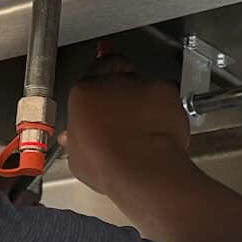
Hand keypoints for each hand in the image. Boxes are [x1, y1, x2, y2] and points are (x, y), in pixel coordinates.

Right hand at [60, 56, 190, 195]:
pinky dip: (165, 109)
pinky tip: (160, 129)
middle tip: (122, 118)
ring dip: (143, 102)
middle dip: (121, 95)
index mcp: (85, 91)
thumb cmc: (108, 163)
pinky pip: (165, 96)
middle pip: (118, 77)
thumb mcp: (77, 155)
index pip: (91, 74)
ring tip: (143, 129)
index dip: (99, 85)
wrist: (141, 167)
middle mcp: (113, 81)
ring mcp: (141, 84)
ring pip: (143, 86)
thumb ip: (76, 136)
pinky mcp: (166, 91)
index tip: (101, 95)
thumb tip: (76, 139)